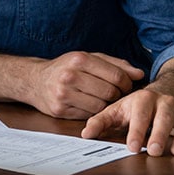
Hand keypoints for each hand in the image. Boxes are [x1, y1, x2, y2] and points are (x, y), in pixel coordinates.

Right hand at [26, 52, 144, 118]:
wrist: (34, 80)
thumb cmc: (66, 68)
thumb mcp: (88, 58)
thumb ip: (115, 64)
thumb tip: (139, 74)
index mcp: (79, 59)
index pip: (116, 75)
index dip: (126, 83)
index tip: (125, 85)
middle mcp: (70, 76)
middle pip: (110, 92)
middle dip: (117, 95)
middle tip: (114, 93)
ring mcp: (63, 94)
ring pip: (101, 106)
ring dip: (105, 104)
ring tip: (100, 98)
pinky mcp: (59, 109)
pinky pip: (88, 115)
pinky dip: (92, 111)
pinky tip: (87, 103)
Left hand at [81, 86, 173, 155]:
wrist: (165, 92)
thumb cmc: (136, 107)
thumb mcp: (117, 110)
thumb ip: (100, 122)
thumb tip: (85, 135)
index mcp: (143, 99)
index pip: (139, 115)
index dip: (136, 131)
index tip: (132, 147)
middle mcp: (164, 102)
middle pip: (163, 118)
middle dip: (159, 134)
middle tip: (154, 151)